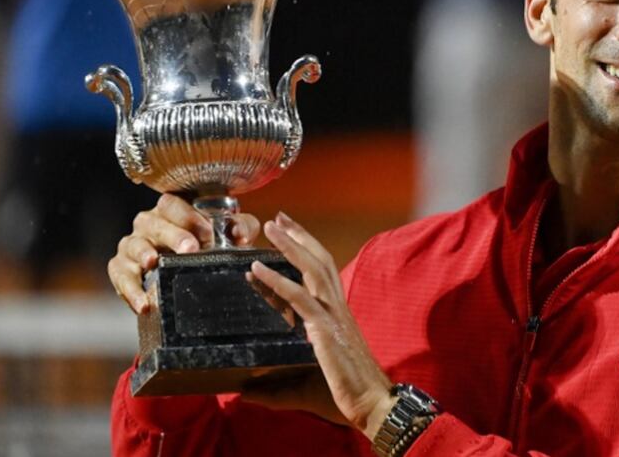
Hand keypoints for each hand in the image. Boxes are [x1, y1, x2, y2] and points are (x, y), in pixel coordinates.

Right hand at [108, 194, 259, 313]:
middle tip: (189, 249)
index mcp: (171, 211)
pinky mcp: (121, 268)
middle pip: (153, 222)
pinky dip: (130, 290)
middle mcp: (149, 224)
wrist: (187, 274)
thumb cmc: (210, 245)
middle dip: (172, 235)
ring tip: (152, 263)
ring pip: (132, 245)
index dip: (188, 216)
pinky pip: (119, 276)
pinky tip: (144, 303)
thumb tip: (241, 234)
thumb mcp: (230, 233)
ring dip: (142, 253)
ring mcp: (133, 245)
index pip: (172, 204)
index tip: (208, 233)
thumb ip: (242, 228)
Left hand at [247, 212, 396, 438]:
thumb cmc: (346, 391)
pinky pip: (299, 298)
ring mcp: (332, 315)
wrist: (371, 402)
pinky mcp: (324, 328)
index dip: (306, 249)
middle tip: (278, 217)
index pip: (322, 271)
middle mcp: (337, 307)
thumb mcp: (309, 377)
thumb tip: (247, 388)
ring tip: (269, 227)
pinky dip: (277, 280)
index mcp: (338, 313)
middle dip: (299, 236)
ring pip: (312, 268)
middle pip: (319, 259)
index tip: (288, 232)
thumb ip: (279, 379)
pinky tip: (258, 268)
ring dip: (289, 245)